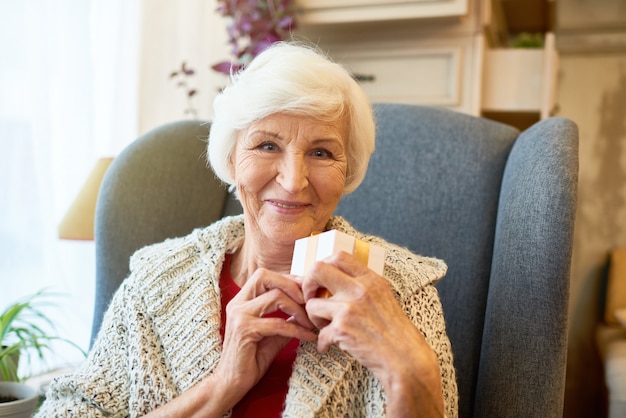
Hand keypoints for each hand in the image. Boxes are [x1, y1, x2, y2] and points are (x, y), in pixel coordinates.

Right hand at [215, 268, 316, 404]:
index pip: (264, 276)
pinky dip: (298, 330)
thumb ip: (285, 319)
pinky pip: (279, 324)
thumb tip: (306, 309)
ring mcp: (239, 316)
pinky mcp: (245, 330)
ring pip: (276, 297)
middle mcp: (237, 304)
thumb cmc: (250, 360)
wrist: (231, 384)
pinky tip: (308, 336)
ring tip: (310, 323)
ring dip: (299, 309)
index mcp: (241, 301)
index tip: (306, 290)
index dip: (288, 279)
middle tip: (309, 301)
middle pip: (266, 277)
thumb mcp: (272, 335)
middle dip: (292, 285)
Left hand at [301, 251, 443, 416]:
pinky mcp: (342, 329)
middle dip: (308, 284)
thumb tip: (336, 280)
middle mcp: (359, 289)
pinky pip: (319, 333)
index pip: (339, 255)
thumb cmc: (395, 331)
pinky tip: (329, 346)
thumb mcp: (384, 297)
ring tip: (324, 327)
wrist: (405, 358)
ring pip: (312, 304)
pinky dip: (322, 343)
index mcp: (370, 279)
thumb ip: (363, 286)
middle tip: (312, 298)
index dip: (324, 265)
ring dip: (313, 318)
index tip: (322, 281)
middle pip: (318, 269)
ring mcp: (349, 308)